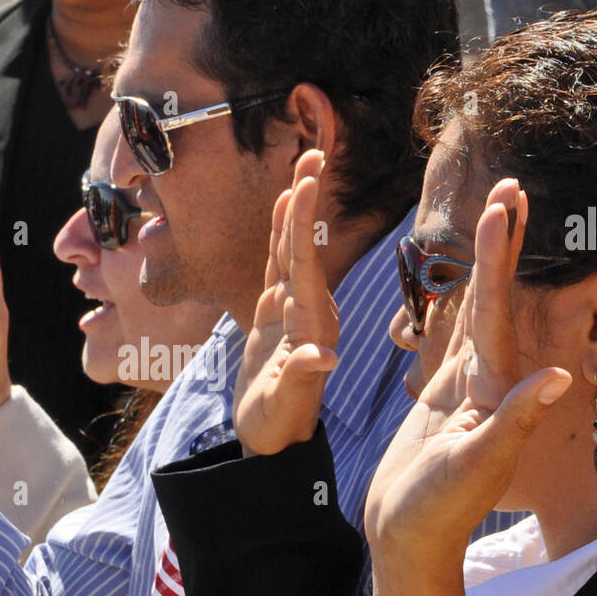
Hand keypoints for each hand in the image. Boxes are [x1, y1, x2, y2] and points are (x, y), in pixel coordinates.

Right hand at [233, 150, 339, 455]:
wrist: (274, 441)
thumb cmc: (280, 427)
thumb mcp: (287, 406)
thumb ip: (302, 378)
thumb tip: (322, 357)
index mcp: (313, 324)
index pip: (307, 262)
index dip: (304, 221)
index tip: (307, 181)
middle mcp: (309, 310)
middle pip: (305, 245)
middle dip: (308, 201)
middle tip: (313, 154)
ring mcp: (294, 310)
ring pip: (293, 250)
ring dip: (297, 210)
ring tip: (302, 169)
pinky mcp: (277, 315)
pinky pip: (280, 265)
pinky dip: (280, 235)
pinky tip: (283, 208)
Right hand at [364, 180, 570, 570]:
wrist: (410, 537)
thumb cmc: (440, 509)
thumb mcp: (480, 464)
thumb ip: (517, 417)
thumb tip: (563, 374)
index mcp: (493, 387)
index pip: (497, 309)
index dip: (499, 257)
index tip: (503, 206)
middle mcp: (487, 379)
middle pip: (495, 296)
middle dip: (504, 243)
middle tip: (511, 187)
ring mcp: (466, 386)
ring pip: (477, 310)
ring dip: (485, 265)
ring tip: (493, 220)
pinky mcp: (445, 397)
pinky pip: (452, 338)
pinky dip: (457, 305)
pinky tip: (460, 285)